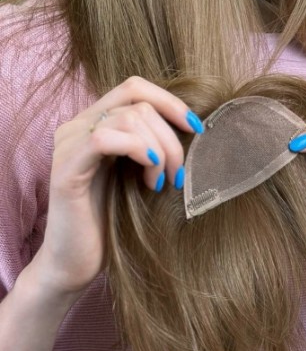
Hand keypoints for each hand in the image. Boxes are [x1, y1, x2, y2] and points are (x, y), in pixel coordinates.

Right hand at [29, 78, 201, 303]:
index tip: (196, 129)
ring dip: (158, 148)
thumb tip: (193, 123)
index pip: (135, 88)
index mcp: (94, 121)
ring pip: (128, 116)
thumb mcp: (138, 170)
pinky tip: (149, 174)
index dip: (170, 102)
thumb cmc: (112, 218)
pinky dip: (137, 149)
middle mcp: (76, 126)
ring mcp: (68, 145)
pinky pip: (104, 138)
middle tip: (177, 173)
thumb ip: (151, 141)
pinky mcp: (65, 169)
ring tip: (159, 182)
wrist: (75, 263)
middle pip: (137, 100)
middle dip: (170, 134)